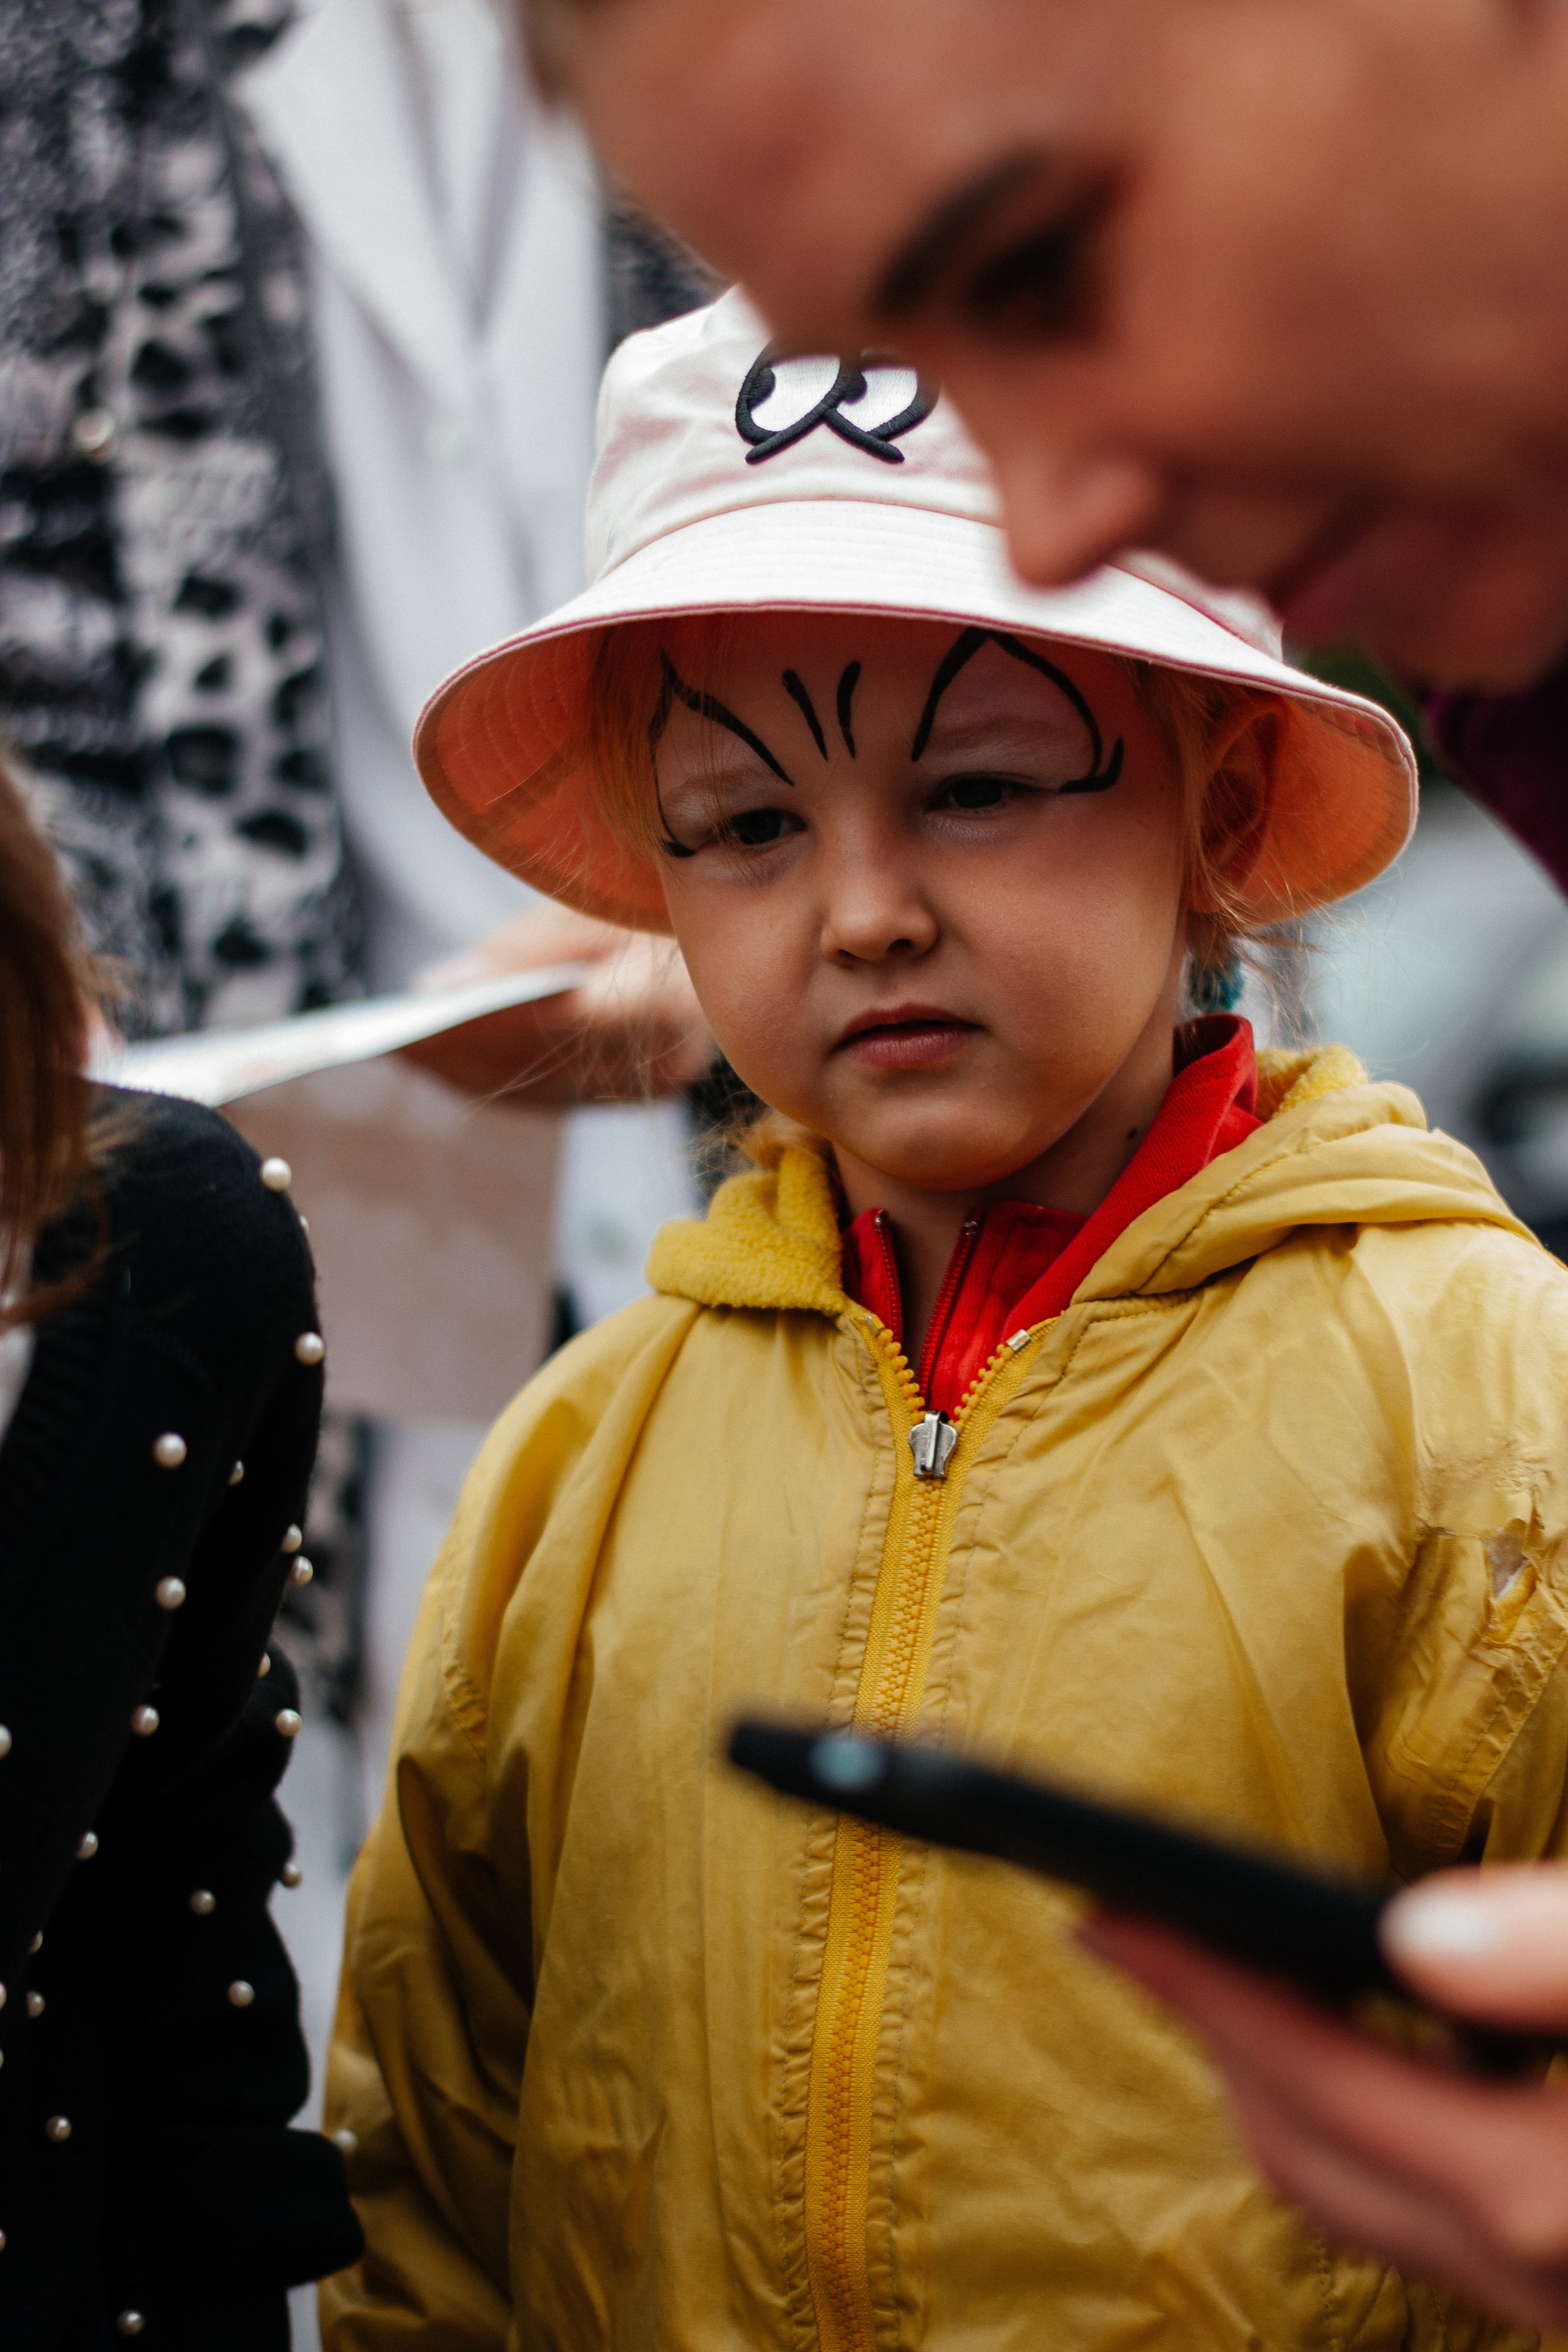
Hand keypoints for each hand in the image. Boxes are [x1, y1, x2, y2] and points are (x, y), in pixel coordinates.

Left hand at [399, 904, 713, 1109]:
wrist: (738, 915)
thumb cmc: (662, 891)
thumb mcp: (596, 897)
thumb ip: (521, 947)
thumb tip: (438, 990)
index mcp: (671, 999)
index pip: (559, 1021)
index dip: (484, 1023)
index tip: (420, 1017)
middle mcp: (671, 1058)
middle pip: (543, 1066)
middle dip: (462, 1053)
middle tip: (397, 1040)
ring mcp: (659, 1084)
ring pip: (541, 1092)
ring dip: (470, 1073)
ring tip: (411, 1052)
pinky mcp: (641, 1092)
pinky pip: (554, 1097)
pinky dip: (499, 1079)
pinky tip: (451, 1065)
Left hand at [1079, 1868, 1567, 2332]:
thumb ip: (1553, 1958)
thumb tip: (1418, 1934)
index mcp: (1536, 2191)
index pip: (1311, 2078)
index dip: (1197, 1985)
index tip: (1105, 1917)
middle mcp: (1524, 2268)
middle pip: (1303, 2152)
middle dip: (1211, 2031)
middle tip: (1143, 1930)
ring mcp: (1540, 2293)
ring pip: (1348, 2199)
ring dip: (1275, 2082)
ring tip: (1237, 1968)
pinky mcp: (1560, 2281)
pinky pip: (1414, 2216)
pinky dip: (1356, 2125)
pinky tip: (1385, 2035)